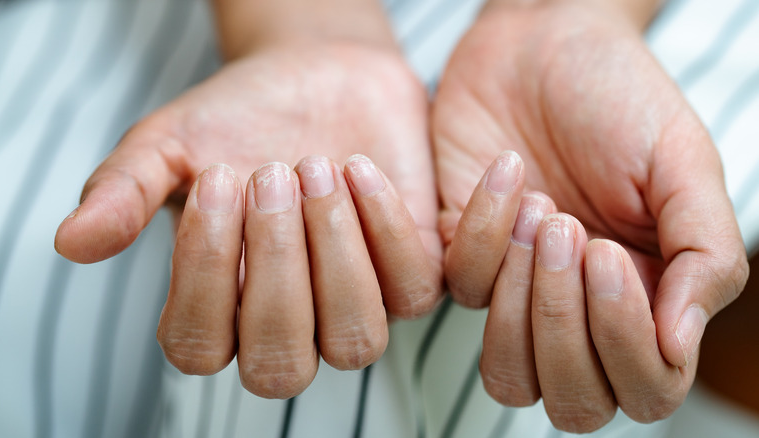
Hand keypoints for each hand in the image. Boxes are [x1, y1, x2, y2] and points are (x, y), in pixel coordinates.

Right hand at [54, 41, 441, 397]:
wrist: (316, 77)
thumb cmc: (239, 120)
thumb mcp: (169, 145)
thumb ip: (124, 193)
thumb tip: (71, 243)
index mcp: (219, 311)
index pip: (199, 348)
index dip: (204, 274)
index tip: (217, 179)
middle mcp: (289, 326)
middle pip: (280, 364)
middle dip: (275, 268)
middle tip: (269, 173)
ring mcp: (354, 306)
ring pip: (355, 341)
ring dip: (334, 254)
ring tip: (315, 167)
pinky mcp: (410, 275)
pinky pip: (413, 291)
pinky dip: (385, 227)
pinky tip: (358, 167)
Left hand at [433, 2, 748, 431]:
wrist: (541, 44)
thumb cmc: (620, 100)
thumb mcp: (683, 164)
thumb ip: (704, 255)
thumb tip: (681, 345)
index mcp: (648, 300)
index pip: (645, 387)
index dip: (624, 344)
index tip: (608, 255)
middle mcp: (581, 312)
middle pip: (572, 401)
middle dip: (566, 327)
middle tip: (573, 233)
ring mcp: (517, 293)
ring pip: (508, 376)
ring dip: (522, 304)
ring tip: (543, 213)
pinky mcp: (460, 259)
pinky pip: (460, 290)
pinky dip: (482, 232)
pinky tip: (508, 173)